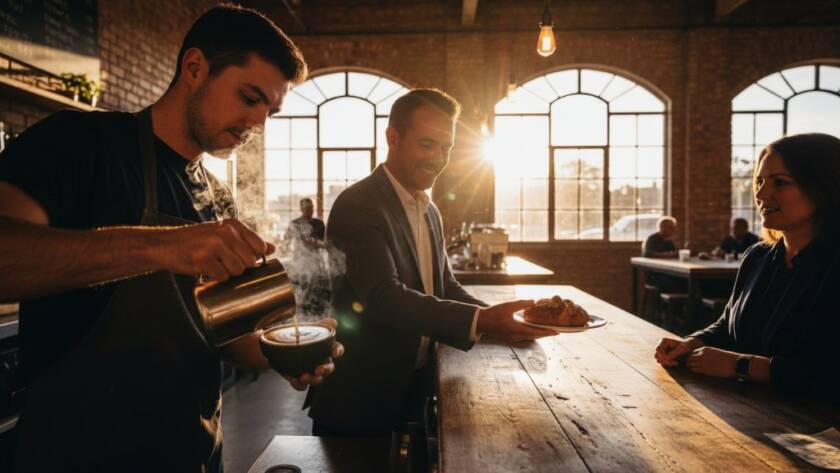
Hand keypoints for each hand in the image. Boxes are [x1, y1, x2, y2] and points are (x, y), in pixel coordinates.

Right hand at [155, 219, 275, 281]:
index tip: (240, 258)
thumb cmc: (195, 241)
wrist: (165, 245)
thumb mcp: (223, 234)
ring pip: (237, 270)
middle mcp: (226, 232)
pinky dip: (215, 277)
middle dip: (239, 267)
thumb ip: (247, 240)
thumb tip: (273, 248)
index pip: (260, 246)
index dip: (253, 257)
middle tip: (222, 262)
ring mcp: (214, 244)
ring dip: (227, 273)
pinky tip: (205, 269)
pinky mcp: (203, 258)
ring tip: (214, 264)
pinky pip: (222, 276)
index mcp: (233, 225)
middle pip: (250, 261)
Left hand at [283, 318, 344, 390]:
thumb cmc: (297, 336)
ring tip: (303, 377)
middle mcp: (320, 361)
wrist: (278, 345)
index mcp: (325, 348)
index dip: (338, 351)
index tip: (334, 352)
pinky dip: (298, 385)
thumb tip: (333, 321)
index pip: (336, 349)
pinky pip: (302, 386)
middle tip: (318, 370)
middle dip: (326, 370)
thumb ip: (321, 325)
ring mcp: (310, 371)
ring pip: (317, 379)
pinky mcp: (299, 378)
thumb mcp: (307, 329)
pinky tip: (292, 379)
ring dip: (312, 379)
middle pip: (329, 368)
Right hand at [477, 300, 556, 342]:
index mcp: (516, 329)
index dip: (547, 332)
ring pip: (529, 337)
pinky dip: (531, 334)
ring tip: (546, 330)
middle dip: (545, 334)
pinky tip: (533, 329)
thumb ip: (522, 304)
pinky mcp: (510, 337)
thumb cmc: (493, 314)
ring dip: (538, 334)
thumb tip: (533, 302)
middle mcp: (516, 336)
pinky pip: (524, 337)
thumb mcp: (508, 306)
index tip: (556, 332)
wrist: (481, 322)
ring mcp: (513, 338)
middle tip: (554, 331)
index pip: (536, 332)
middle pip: (534, 336)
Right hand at [655, 337, 703, 366]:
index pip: (659, 350)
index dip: (664, 356)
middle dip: (666, 361)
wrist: (688, 348)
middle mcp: (660, 345)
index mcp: (664, 341)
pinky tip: (673, 363)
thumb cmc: (686, 347)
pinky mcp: (662, 355)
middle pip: (657, 355)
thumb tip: (666, 358)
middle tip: (675, 363)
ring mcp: (661, 351)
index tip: (673, 361)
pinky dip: (667, 364)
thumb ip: (673, 353)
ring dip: (666, 363)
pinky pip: (661, 361)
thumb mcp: (681, 349)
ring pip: (658, 359)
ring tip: (675, 363)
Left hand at [685, 346, 738, 377]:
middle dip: (689, 362)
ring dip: (690, 366)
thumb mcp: (715, 352)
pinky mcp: (705, 370)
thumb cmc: (728, 358)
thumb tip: (703, 359)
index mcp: (705, 349)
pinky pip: (694, 370)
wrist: (735, 363)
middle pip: (689, 358)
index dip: (692, 357)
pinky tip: (697, 372)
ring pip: (689, 364)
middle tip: (691, 366)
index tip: (693, 361)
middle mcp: (702, 354)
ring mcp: (702, 362)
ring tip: (693, 370)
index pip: (692, 352)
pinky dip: (693, 371)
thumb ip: (708, 354)